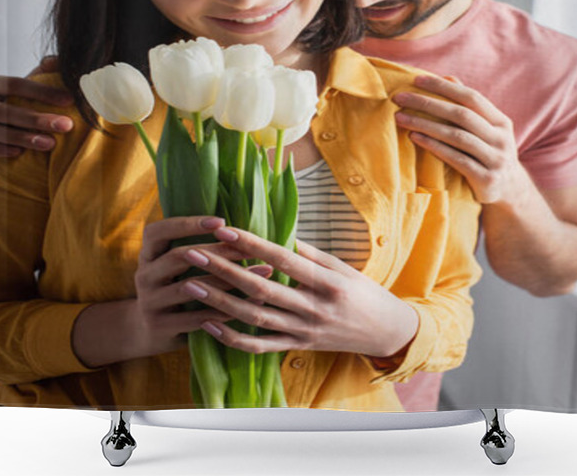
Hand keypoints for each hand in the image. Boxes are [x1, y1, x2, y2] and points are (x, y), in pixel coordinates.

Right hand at [0, 57, 73, 156]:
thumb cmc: (7, 103)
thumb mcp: (19, 87)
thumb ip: (39, 73)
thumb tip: (56, 60)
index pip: (16, 85)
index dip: (43, 92)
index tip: (70, 100)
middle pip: (5, 110)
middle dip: (36, 119)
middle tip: (66, 125)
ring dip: (22, 137)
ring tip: (50, 143)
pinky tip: (20, 153)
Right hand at [129, 216, 242, 358]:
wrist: (151, 331)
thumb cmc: (177, 287)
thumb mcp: (177, 265)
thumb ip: (200, 248)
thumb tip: (245, 232)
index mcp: (148, 253)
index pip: (159, 231)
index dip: (188, 224)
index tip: (221, 221)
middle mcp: (144, 275)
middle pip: (179, 256)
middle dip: (218, 251)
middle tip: (250, 250)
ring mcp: (149, 302)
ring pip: (191, 287)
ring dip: (228, 281)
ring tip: (259, 274)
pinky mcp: (159, 326)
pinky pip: (196, 317)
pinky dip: (225, 310)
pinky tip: (249, 305)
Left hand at [180, 227, 419, 359]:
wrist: (385, 332)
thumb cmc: (364, 293)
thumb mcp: (343, 267)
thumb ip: (310, 254)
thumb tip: (278, 234)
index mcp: (326, 281)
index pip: (281, 259)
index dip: (251, 244)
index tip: (225, 229)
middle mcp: (312, 307)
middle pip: (260, 287)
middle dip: (224, 269)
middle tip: (193, 254)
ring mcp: (303, 330)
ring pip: (253, 317)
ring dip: (219, 301)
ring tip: (191, 285)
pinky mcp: (297, 347)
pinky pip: (259, 346)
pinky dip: (232, 338)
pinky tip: (209, 324)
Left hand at [393, 73, 522, 204]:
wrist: (509, 193)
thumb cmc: (488, 154)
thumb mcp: (486, 129)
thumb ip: (468, 106)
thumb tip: (447, 77)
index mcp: (501, 121)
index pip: (471, 97)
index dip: (444, 87)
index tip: (416, 79)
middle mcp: (501, 138)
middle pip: (461, 115)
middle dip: (428, 103)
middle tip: (400, 98)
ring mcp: (495, 160)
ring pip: (456, 136)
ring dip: (425, 125)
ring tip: (400, 117)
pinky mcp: (486, 180)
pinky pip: (456, 159)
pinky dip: (434, 146)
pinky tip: (415, 138)